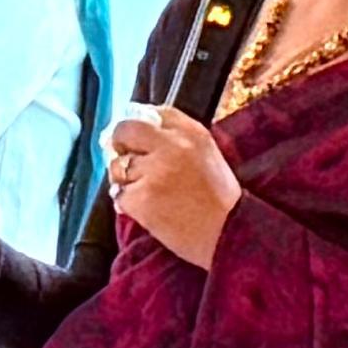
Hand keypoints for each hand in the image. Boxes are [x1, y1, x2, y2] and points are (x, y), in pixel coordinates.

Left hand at [108, 103, 242, 270]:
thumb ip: (178, 139)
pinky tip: (146, 210)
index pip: (153, 112)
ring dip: (124, 180)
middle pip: (125, 130)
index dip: (140, 125)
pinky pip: (119, 194)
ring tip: (148, 193)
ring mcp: (155, 171)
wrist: (229, 235)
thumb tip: (139, 133)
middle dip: (119, 143)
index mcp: (192, 132)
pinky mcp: (142, 197)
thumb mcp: (208, 155)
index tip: (136, 137)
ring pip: (117, 166)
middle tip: (124, 159)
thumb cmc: (219, 200)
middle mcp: (172, 146)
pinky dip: (127, 204)